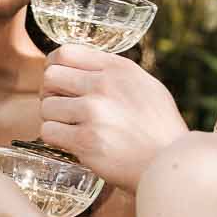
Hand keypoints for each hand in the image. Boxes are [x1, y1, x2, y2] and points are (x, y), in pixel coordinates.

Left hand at [40, 47, 187, 191]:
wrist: (170, 164)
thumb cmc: (160, 129)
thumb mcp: (146, 87)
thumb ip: (115, 75)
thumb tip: (83, 69)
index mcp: (118, 69)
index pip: (65, 52)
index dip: (55, 67)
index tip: (59, 82)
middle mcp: (104, 85)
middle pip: (50, 77)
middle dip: (50, 93)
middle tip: (61, 108)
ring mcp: (94, 113)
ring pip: (46, 106)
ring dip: (54, 119)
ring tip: (71, 128)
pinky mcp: (86, 140)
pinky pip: (49, 131)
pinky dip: (57, 139)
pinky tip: (73, 143)